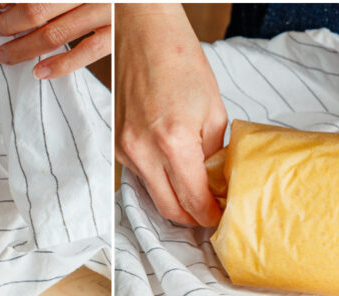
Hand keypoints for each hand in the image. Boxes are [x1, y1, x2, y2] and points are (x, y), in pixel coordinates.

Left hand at [0, 3, 110, 79]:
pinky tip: (40, 71)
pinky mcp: (119, 34)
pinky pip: (85, 52)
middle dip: (12, 23)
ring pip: (56, 33)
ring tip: (8, 54)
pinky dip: (60, 64)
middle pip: (39, 9)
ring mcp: (107, 12)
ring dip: (26, 47)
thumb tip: (12, 1)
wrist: (153, 0)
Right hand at [114, 4, 225, 226]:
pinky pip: (140, 175)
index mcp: (172, 142)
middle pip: (168, 209)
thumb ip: (214, 154)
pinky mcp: (116, 144)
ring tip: (197, 188)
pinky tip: (175, 167)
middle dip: (193, 218)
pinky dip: (159, 179)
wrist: (145, 35)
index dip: (211, 216)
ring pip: (152, 194)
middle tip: (212, 213)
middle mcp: (141, 150)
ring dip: (175, 198)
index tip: (222, 217)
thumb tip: (216, 184)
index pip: (193, 201)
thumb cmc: (181, 62)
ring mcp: (124, 149)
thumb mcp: (214, 111)